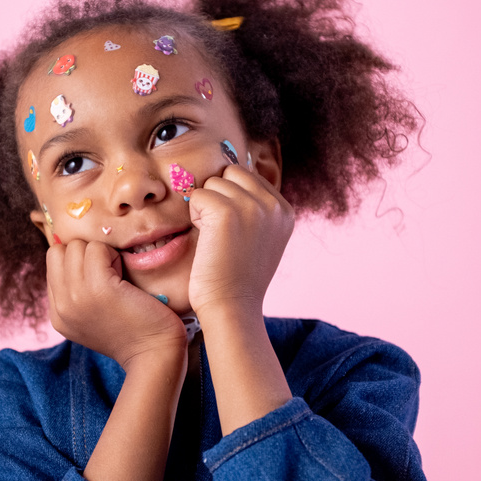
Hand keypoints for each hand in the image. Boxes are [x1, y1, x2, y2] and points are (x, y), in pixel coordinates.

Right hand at [46, 239, 186, 369]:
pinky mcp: (99, 288)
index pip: (52, 265)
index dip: (76, 263)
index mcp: (57, 315)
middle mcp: (60, 307)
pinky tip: (124, 277)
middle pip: (59, 252)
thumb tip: (74, 258)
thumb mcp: (91, 318)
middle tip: (108, 275)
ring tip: (117, 277)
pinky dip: (113, 254)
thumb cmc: (133, 331)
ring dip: (100, 253)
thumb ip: (75, 294)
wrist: (153, 354)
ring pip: (76, 246)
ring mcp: (76, 297)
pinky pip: (97, 248)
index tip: (98, 279)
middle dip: (84, 254)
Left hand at [186, 166, 293, 320]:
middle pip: (231, 172)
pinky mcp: (225, 212)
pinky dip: (195, 216)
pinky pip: (198, 195)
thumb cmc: (238, 278)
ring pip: (213, 182)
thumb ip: (256, 208)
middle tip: (221, 233)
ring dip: (206, 207)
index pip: (248, 176)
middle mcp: (273, 204)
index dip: (232, 199)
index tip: (234, 233)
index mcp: (285, 210)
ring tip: (216, 239)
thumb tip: (230, 172)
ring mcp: (251, 206)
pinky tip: (207, 241)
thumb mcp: (261, 238)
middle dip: (219, 197)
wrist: (233, 308)